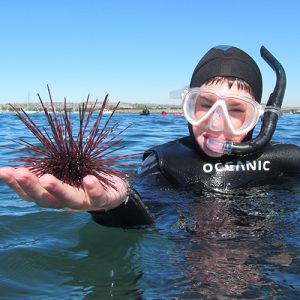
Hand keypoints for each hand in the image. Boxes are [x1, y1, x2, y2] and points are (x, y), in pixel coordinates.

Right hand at [0, 167, 127, 211]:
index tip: (3, 171)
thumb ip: (50, 170)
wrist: (115, 190)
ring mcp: (85, 202)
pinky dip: (93, 189)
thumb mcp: (66, 174)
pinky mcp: (104, 199)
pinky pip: (99, 197)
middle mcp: (66, 202)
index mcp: (55, 195)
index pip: (32, 193)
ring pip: (70, 200)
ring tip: (47, 178)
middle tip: (19, 173)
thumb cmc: (86, 178)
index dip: (16, 185)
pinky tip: (88, 179)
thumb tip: (25, 161)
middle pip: (46, 199)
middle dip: (31, 187)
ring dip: (57, 189)